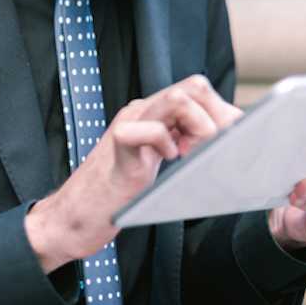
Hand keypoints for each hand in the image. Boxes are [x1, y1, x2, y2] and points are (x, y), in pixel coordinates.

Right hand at [25, 75, 240, 272]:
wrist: (72, 218)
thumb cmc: (116, 197)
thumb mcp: (157, 165)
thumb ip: (181, 147)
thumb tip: (227, 146)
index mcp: (154, 114)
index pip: (200, 92)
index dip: (225, 114)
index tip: (233, 143)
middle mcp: (141, 111)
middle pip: (194, 86)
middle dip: (217, 116)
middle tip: (216, 150)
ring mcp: (128, 125)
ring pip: (177, 98)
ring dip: (200, 128)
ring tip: (192, 156)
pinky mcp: (118, 148)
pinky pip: (145, 129)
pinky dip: (165, 144)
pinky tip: (167, 162)